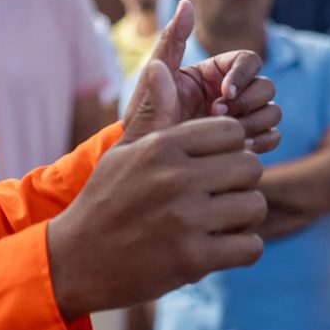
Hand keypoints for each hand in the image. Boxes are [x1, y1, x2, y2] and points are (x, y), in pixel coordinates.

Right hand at [46, 117, 268, 316]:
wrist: (74, 262)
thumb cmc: (103, 202)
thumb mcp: (122, 153)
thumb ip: (153, 113)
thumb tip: (160, 66)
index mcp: (162, 147)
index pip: (232, 132)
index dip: (231, 150)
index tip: (216, 167)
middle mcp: (176, 178)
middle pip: (250, 166)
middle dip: (241, 183)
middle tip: (221, 197)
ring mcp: (186, 219)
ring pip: (255, 205)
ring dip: (244, 218)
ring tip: (220, 223)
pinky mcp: (194, 258)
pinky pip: (251, 247)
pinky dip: (242, 250)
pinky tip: (220, 249)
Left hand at [120, 2, 280, 153]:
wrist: (149, 162)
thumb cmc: (147, 117)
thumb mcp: (155, 78)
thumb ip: (171, 41)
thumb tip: (185, 3)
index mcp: (216, 72)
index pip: (250, 60)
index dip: (243, 76)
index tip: (224, 93)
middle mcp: (233, 93)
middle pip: (267, 86)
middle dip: (248, 102)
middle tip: (218, 116)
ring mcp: (242, 118)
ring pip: (274, 111)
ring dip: (255, 122)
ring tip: (226, 137)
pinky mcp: (248, 142)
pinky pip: (273, 136)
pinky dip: (262, 141)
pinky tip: (236, 149)